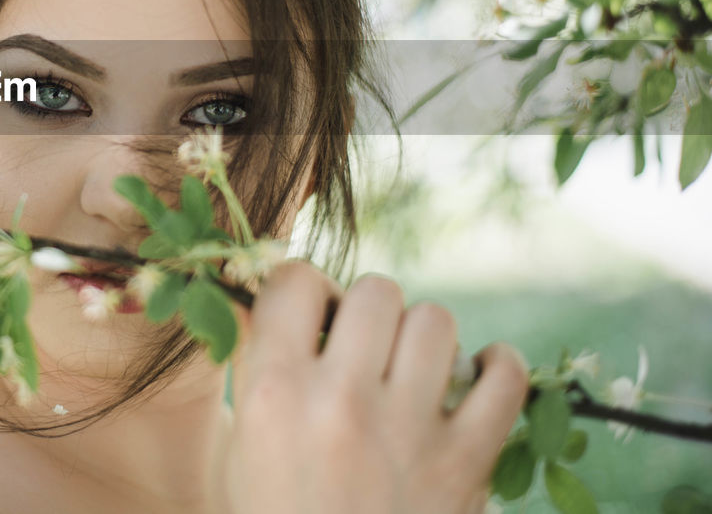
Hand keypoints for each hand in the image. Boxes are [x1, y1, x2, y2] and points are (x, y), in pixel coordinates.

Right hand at [211, 261, 527, 513]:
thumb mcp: (240, 448)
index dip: (305, 289)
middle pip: (375, 292)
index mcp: (274, 392)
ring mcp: (408, 431)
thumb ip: (256, 369)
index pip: (295, 282)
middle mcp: (340, 402)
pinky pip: (505, 378)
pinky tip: (478, 375)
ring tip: (413, 368)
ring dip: (424, 338)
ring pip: (435, 321)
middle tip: (366, 347)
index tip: (314, 315)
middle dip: (370, 312)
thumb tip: (272, 300)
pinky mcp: (466, 463)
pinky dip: (498, 367)